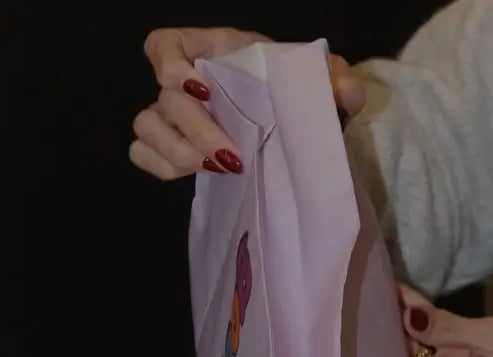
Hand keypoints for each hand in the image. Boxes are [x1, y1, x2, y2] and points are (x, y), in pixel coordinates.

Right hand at [129, 27, 365, 179]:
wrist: (299, 134)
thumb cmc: (303, 99)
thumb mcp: (323, 84)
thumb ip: (336, 81)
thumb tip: (347, 91)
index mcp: (214, 53)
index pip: (163, 44)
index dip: (169, 63)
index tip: (200, 87)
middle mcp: (188, 83)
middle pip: (163, 100)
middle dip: (196, 131)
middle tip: (233, 157)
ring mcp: (177, 119)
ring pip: (147, 129)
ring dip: (179, 153)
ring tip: (221, 169)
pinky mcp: (176, 150)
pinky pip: (145, 156)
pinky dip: (164, 168)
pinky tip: (204, 176)